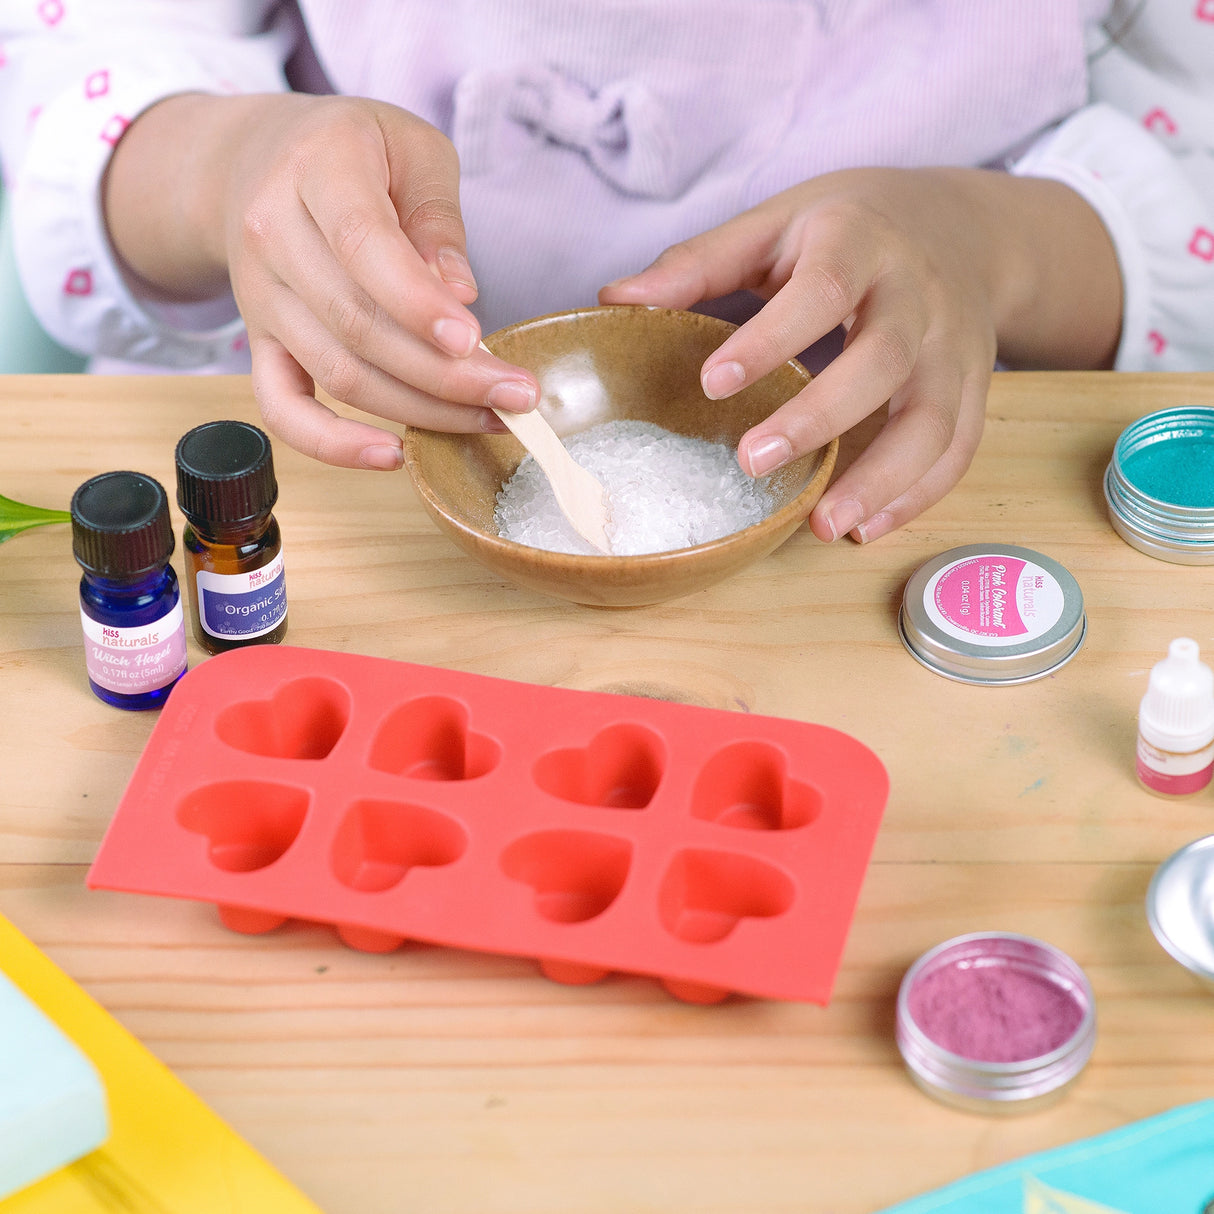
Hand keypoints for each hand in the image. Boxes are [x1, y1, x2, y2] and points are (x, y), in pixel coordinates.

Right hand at [104, 93, 539, 468]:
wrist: (248, 162)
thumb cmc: (350, 151)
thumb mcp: (411, 149)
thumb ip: (439, 218)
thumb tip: (459, 296)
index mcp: (316, 169)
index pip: (364, 246)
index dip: (418, 303)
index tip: (475, 341)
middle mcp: (272, 236)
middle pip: (359, 326)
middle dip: (447, 375)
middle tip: (518, 396)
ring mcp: (259, 298)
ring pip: (339, 373)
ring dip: (421, 410)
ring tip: (490, 419)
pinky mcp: (258, 343)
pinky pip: (283, 408)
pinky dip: (333, 446)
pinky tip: (394, 457)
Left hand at [601, 167, 1119, 541]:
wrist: (965, 227)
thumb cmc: (851, 227)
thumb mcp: (777, 223)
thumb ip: (700, 263)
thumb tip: (614, 297)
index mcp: (860, 241)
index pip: (822, 289)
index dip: (771, 338)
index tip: (712, 383)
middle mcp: (918, 295)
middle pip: (883, 361)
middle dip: (820, 417)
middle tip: (752, 463)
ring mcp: (955, 347)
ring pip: (933, 418)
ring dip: (883, 479)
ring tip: (825, 526)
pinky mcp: (973, 388)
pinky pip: (958, 448)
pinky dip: (917, 495)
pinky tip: (867, 528)